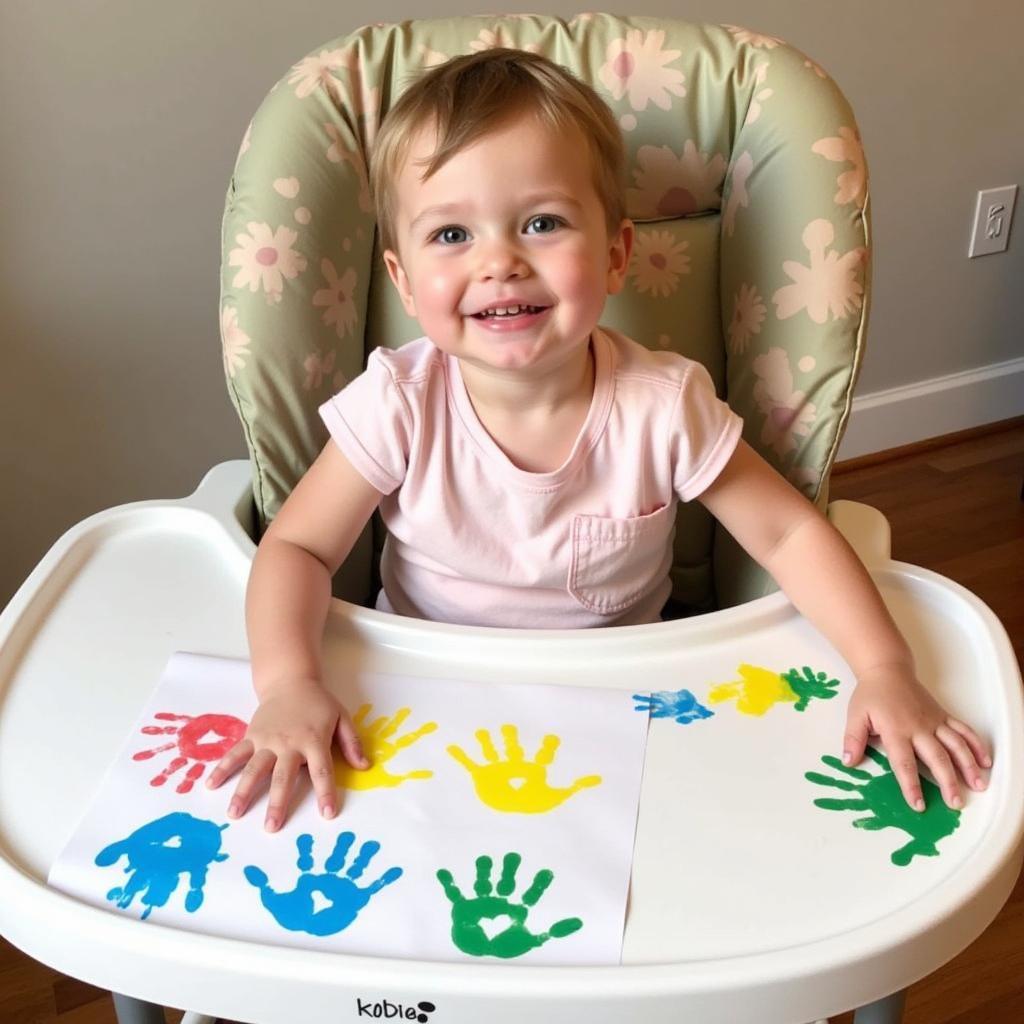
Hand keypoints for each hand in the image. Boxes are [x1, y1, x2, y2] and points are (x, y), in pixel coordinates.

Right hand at [206, 679, 367, 830]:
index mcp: (314, 740)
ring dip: (243, 791)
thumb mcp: (342, 718)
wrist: (291, 681)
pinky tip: (211, 785)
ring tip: (233, 814)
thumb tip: (364, 766)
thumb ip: (352, 742)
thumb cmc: (319, 704)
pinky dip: (223, 768)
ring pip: (254, 768)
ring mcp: (267, 740)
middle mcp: (289, 743)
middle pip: (283, 776)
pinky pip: (235, 754)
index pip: (322, 771)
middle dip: (278, 802)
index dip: (325, 793)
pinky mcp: (251, 736)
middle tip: (271, 827)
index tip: (327, 814)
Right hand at [447, 724, 600, 813]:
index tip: (554, 737)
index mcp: (532, 771)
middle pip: (513, 749)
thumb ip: (575, 787)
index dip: (548, 747)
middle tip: (509, 726)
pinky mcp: (483, 777)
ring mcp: (497, 771)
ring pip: (492, 752)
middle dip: (511, 739)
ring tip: (479, 731)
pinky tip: (451, 746)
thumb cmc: (533, 810)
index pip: (541, 756)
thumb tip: (598, 778)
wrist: (511, 826)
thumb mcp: (556, 797)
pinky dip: (461, 756)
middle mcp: (514, 768)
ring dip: (486, 743)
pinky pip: (470, 764)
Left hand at [843, 663, 991, 810]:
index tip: (918, 805)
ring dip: (968, 766)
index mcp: (896, 730)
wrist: (888, 670)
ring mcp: (935, 721)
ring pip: (956, 745)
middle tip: (956, 804)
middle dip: (948, 782)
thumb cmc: (871, 695)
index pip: (904, 763)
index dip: (911, 785)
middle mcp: (919, 727)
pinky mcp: (944, 715)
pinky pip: (964, 730)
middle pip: (937, 758)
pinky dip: (976, 745)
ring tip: (978, 786)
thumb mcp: (855, 716)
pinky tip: (985, 762)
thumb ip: (853, 740)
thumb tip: (848, 762)